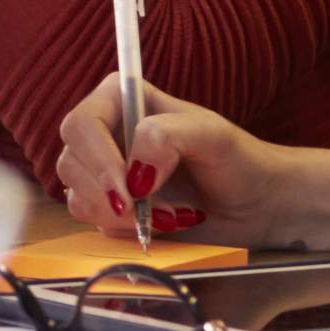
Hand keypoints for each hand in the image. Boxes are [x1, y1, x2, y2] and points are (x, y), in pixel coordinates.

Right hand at [49, 75, 269, 243]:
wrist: (258, 206)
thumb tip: (134, 171)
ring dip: (124, 215)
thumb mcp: (212, 135)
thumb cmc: (240, 160)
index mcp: (123, 100)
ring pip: (77, 196)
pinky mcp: (113, 207)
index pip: (81, 124)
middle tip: (154, 207)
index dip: (98, 159)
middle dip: (110, 193)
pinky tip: (165, 223)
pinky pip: (95, 222)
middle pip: (71, 162)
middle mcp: (108, 133)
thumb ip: (168, 136)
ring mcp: (108, 172)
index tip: (130, 188)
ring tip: (170, 212)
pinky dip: (128, 229)